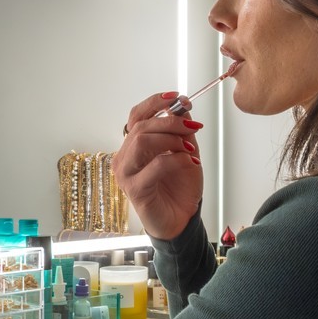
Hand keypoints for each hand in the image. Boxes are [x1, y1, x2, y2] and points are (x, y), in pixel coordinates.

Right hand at [112, 92, 204, 239]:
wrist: (180, 220)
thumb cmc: (178, 188)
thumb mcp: (185, 152)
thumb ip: (181, 131)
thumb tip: (183, 106)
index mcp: (133, 146)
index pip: (136, 116)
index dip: (154, 103)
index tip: (177, 98)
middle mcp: (124, 158)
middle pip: (141, 126)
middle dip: (170, 121)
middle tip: (193, 125)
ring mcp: (126, 174)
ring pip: (142, 141)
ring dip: (171, 139)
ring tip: (190, 147)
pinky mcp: (135, 190)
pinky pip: (156, 165)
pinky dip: (177, 159)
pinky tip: (191, 163)